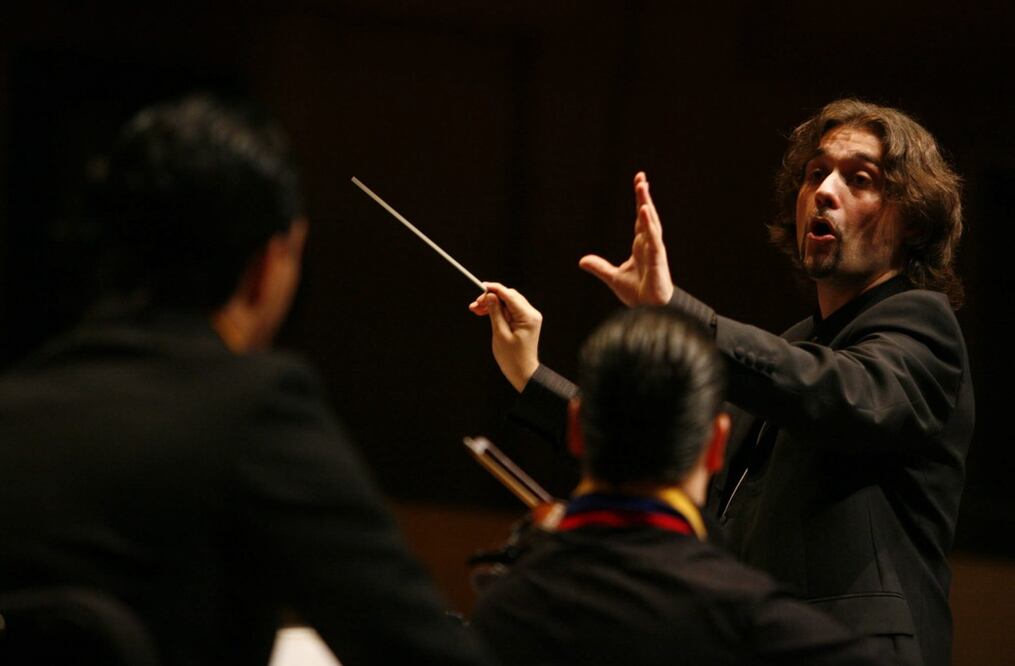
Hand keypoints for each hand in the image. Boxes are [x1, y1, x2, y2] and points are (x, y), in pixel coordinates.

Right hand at [469, 282, 541, 391]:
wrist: (523, 373)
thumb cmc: (513, 358)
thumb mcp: (500, 334)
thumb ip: (495, 313)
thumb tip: (490, 296)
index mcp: (528, 316)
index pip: (509, 295)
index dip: (493, 289)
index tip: (480, 287)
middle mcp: (531, 314)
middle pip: (509, 296)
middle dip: (491, 298)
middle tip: (475, 304)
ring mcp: (529, 317)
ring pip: (508, 303)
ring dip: (492, 304)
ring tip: (476, 309)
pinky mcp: (524, 322)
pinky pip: (510, 311)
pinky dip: (498, 311)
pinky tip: (485, 313)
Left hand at [579, 171, 673, 305]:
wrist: (649, 311)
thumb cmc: (639, 294)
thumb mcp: (613, 277)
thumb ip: (599, 267)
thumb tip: (582, 260)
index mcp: (641, 246)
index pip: (640, 219)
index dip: (640, 201)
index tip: (639, 183)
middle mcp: (649, 244)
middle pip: (647, 215)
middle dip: (644, 196)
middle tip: (641, 178)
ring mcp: (655, 250)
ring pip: (651, 222)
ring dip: (646, 204)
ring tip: (642, 186)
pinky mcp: (657, 259)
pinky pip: (653, 238)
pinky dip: (649, 225)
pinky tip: (644, 210)